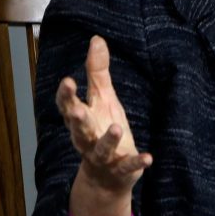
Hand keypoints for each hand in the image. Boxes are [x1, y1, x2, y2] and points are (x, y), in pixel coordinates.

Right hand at [56, 36, 151, 215]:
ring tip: (116, 128)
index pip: (68, 106)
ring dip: (108, 140)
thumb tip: (96, 38)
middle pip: (79, 129)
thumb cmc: (102, 127)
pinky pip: (127, 165)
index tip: (67, 80)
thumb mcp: (102, 98)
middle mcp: (87, 139)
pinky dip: (136, 161)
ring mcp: (104, 156)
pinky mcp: (121, 168)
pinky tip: (148, 157)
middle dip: (77, 120)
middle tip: (76, 111)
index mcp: (83, 119)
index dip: (66, 96)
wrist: (106, 177)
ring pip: (101, 149)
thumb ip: (97, 71)